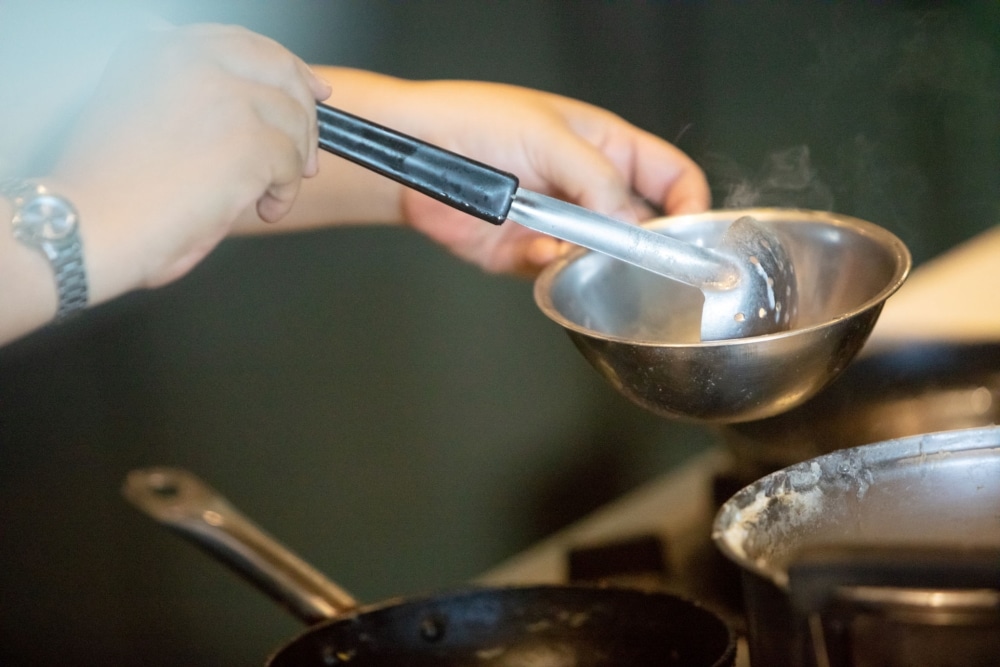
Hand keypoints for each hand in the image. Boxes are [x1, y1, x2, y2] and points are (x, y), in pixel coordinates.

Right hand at [49, 24, 330, 301]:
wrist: (88, 225)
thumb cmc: (103, 186)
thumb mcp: (129, 110)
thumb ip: (173, 86)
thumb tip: (221, 86)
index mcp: (159, 46)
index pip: (241, 44)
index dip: (284, 68)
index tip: (310, 90)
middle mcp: (193, 59)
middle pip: (279, 70)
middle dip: (304, 111)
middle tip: (309, 152)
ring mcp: (226, 97)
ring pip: (294, 121)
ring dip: (294, 161)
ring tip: (270, 192)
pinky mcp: (249, 141)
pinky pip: (292, 165)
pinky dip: (285, 193)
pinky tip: (264, 210)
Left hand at [333, 77, 709, 276]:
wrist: (416, 159)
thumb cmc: (477, 123)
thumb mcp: (547, 136)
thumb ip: (596, 179)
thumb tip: (632, 221)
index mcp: (609, 149)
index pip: (672, 178)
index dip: (691, 205)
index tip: (692, 236)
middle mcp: (592, 190)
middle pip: (643, 228)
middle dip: (641, 246)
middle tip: (634, 256)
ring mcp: (564, 225)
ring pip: (604, 259)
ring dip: (594, 261)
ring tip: (569, 245)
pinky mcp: (532, 254)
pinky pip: (562, 274)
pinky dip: (556, 269)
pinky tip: (537, 249)